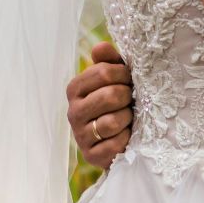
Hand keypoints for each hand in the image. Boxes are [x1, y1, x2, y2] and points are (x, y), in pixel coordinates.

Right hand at [67, 41, 132, 167]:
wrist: (120, 139)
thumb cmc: (119, 102)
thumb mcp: (116, 79)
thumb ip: (109, 61)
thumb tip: (101, 46)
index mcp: (76, 89)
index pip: (103, 72)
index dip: (124, 74)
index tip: (130, 79)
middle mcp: (73, 112)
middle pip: (110, 95)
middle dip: (127, 97)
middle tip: (130, 100)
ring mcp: (80, 135)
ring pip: (112, 122)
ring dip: (128, 118)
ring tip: (128, 117)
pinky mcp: (91, 156)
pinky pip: (115, 144)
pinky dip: (126, 139)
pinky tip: (126, 135)